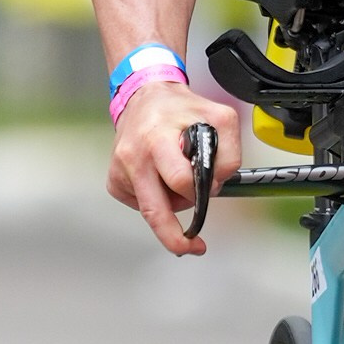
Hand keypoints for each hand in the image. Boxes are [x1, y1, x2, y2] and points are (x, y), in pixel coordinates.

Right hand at [109, 77, 240, 254]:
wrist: (144, 97)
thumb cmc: (181, 108)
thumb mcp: (219, 118)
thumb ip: (229, 152)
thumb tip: (218, 185)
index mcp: (159, 139)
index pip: (180, 180)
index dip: (199, 193)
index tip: (209, 199)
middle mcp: (134, 156)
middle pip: (155, 212)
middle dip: (176, 235)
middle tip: (192, 246)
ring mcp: (120, 170)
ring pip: (150, 210)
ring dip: (171, 206)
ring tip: (178, 181)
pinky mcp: (114, 181)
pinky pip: (140, 204)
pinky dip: (157, 200)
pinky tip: (160, 180)